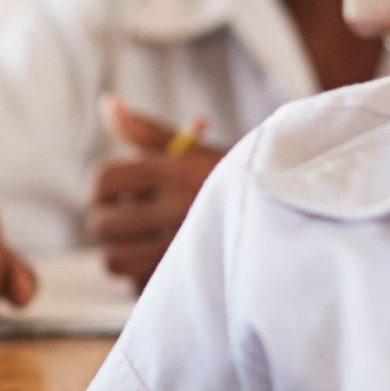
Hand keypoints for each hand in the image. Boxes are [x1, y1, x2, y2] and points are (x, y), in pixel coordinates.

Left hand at [86, 96, 224, 286]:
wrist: (288, 215)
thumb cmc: (229, 180)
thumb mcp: (194, 150)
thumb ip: (147, 131)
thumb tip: (108, 102)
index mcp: (173, 171)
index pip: (105, 180)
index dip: (102, 189)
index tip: (115, 195)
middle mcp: (176, 208)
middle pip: (101, 225)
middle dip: (106, 222)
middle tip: (126, 221)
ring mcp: (182, 250)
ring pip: (114, 260)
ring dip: (121, 253)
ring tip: (143, 243)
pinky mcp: (190, 284)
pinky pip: (139, 287)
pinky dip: (144, 279)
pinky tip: (166, 263)